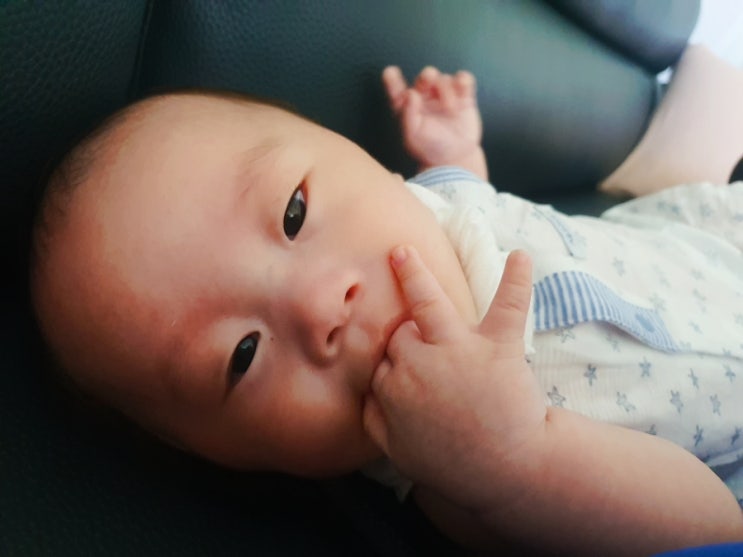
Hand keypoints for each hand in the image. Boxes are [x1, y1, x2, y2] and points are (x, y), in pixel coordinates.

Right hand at [363, 246, 545, 512]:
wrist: (506, 472)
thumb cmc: (451, 464)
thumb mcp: (397, 450)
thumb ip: (373, 419)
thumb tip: (365, 393)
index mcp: (394, 387)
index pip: (383, 357)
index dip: (393, 361)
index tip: (402, 368)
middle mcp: (420, 362)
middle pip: (400, 332)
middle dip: (405, 335)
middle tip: (422, 350)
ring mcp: (459, 350)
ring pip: (428, 303)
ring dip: (414, 274)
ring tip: (402, 252)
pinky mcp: (499, 347)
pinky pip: (507, 306)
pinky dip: (516, 280)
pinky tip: (520, 256)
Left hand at [383, 66, 486, 178]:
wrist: (455, 158)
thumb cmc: (430, 148)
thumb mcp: (413, 135)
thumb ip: (408, 114)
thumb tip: (410, 93)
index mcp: (408, 107)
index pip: (397, 89)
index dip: (392, 79)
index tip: (390, 72)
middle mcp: (425, 99)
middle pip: (425, 77)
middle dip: (427, 76)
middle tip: (429, 77)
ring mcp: (444, 97)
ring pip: (444, 79)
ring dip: (447, 90)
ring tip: (450, 110)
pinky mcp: (463, 98)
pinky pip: (464, 80)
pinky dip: (464, 80)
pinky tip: (463, 88)